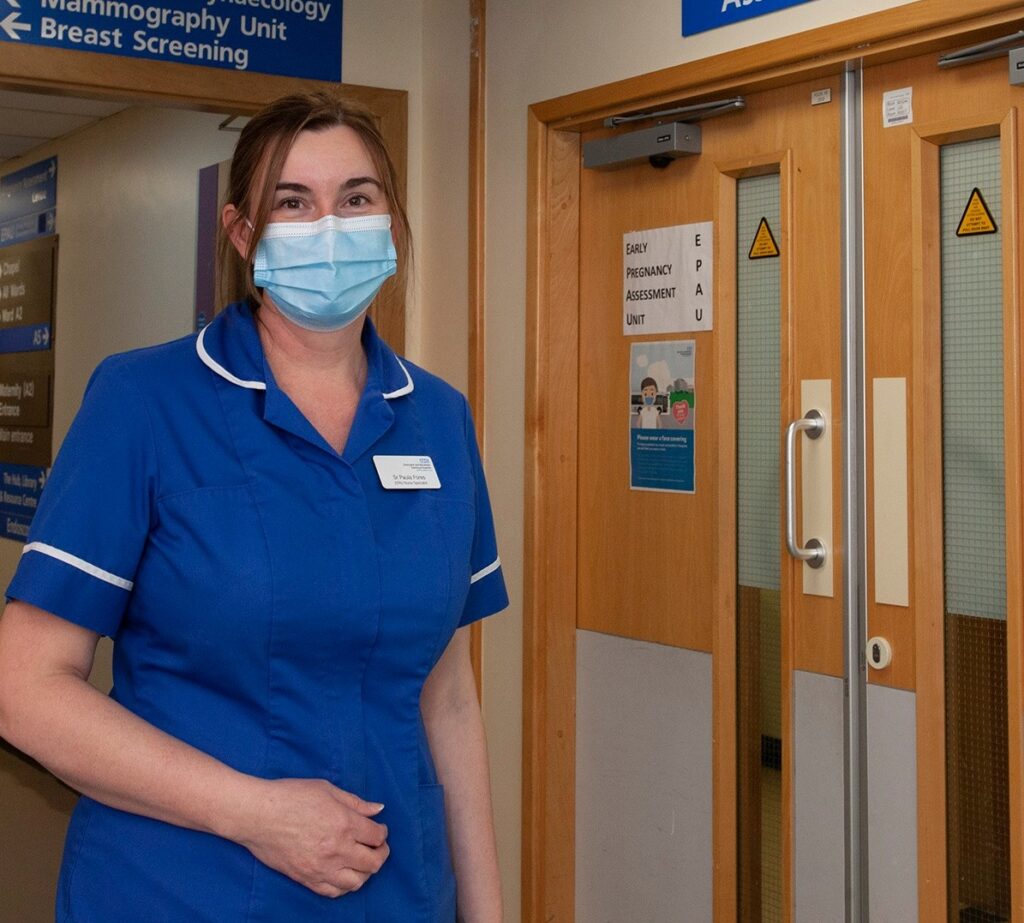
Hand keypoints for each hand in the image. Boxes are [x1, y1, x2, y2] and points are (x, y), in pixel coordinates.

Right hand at [236, 777, 389, 897]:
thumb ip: (355, 802)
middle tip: (377, 846)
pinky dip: (344, 885)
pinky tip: (344, 873)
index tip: (378, 828)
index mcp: (344, 823)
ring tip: (361, 860)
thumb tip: (378, 809)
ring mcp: (321, 868)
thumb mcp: (327, 790)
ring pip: (357, 882)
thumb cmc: (290, 796)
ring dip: (365, 872)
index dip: (382, 832)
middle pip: (373, 863)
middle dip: (381, 854)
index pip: (377, 836)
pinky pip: (334, 892)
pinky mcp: (306, 879)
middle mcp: (337, 849)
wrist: (257, 814)